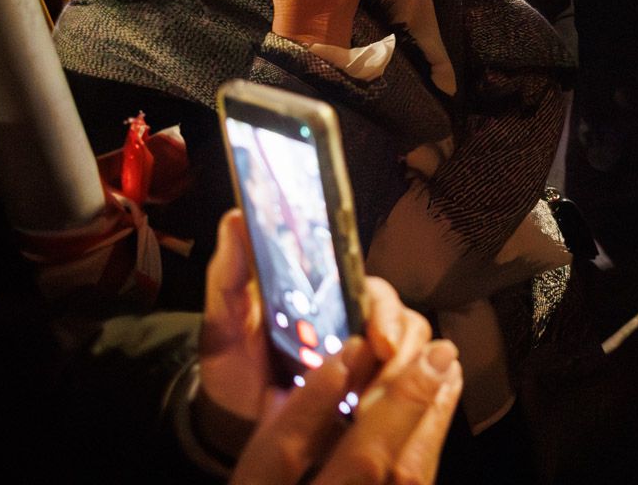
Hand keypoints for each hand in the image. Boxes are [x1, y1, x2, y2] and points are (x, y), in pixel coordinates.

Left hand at [198, 211, 440, 467]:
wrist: (230, 418)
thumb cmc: (233, 363)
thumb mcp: (225, 320)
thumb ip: (229, 274)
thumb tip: (235, 218)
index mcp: (330, 297)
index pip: (374, 290)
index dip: (384, 311)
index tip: (379, 339)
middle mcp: (358, 320)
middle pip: (404, 319)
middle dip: (401, 344)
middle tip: (383, 373)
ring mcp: (369, 356)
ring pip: (413, 350)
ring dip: (402, 373)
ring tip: (374, 403)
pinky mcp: (372, 387)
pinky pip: (410, 383)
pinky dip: (407, 394)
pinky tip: (387, 413)